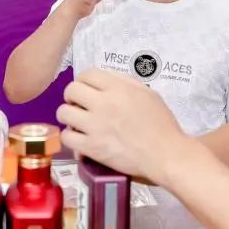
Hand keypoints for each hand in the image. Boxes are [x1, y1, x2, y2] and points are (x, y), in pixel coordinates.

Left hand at [56, 68, 188, 181]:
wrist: (165, 154)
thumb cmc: (161, 124)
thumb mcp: (147, 93)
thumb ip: (124, 82)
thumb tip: (105, 79)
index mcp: (118, 88)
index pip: (87, 74)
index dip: (84, 80)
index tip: (86, 89)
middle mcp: (103, 103)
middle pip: (71, 90)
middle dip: (73, 96)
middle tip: (79, 104)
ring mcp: (95, 126)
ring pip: (63, 112)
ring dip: (68, 115)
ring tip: (77, 121)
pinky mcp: (92, 147)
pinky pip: (67, 137)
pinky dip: (70, 137)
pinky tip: (79, 138)